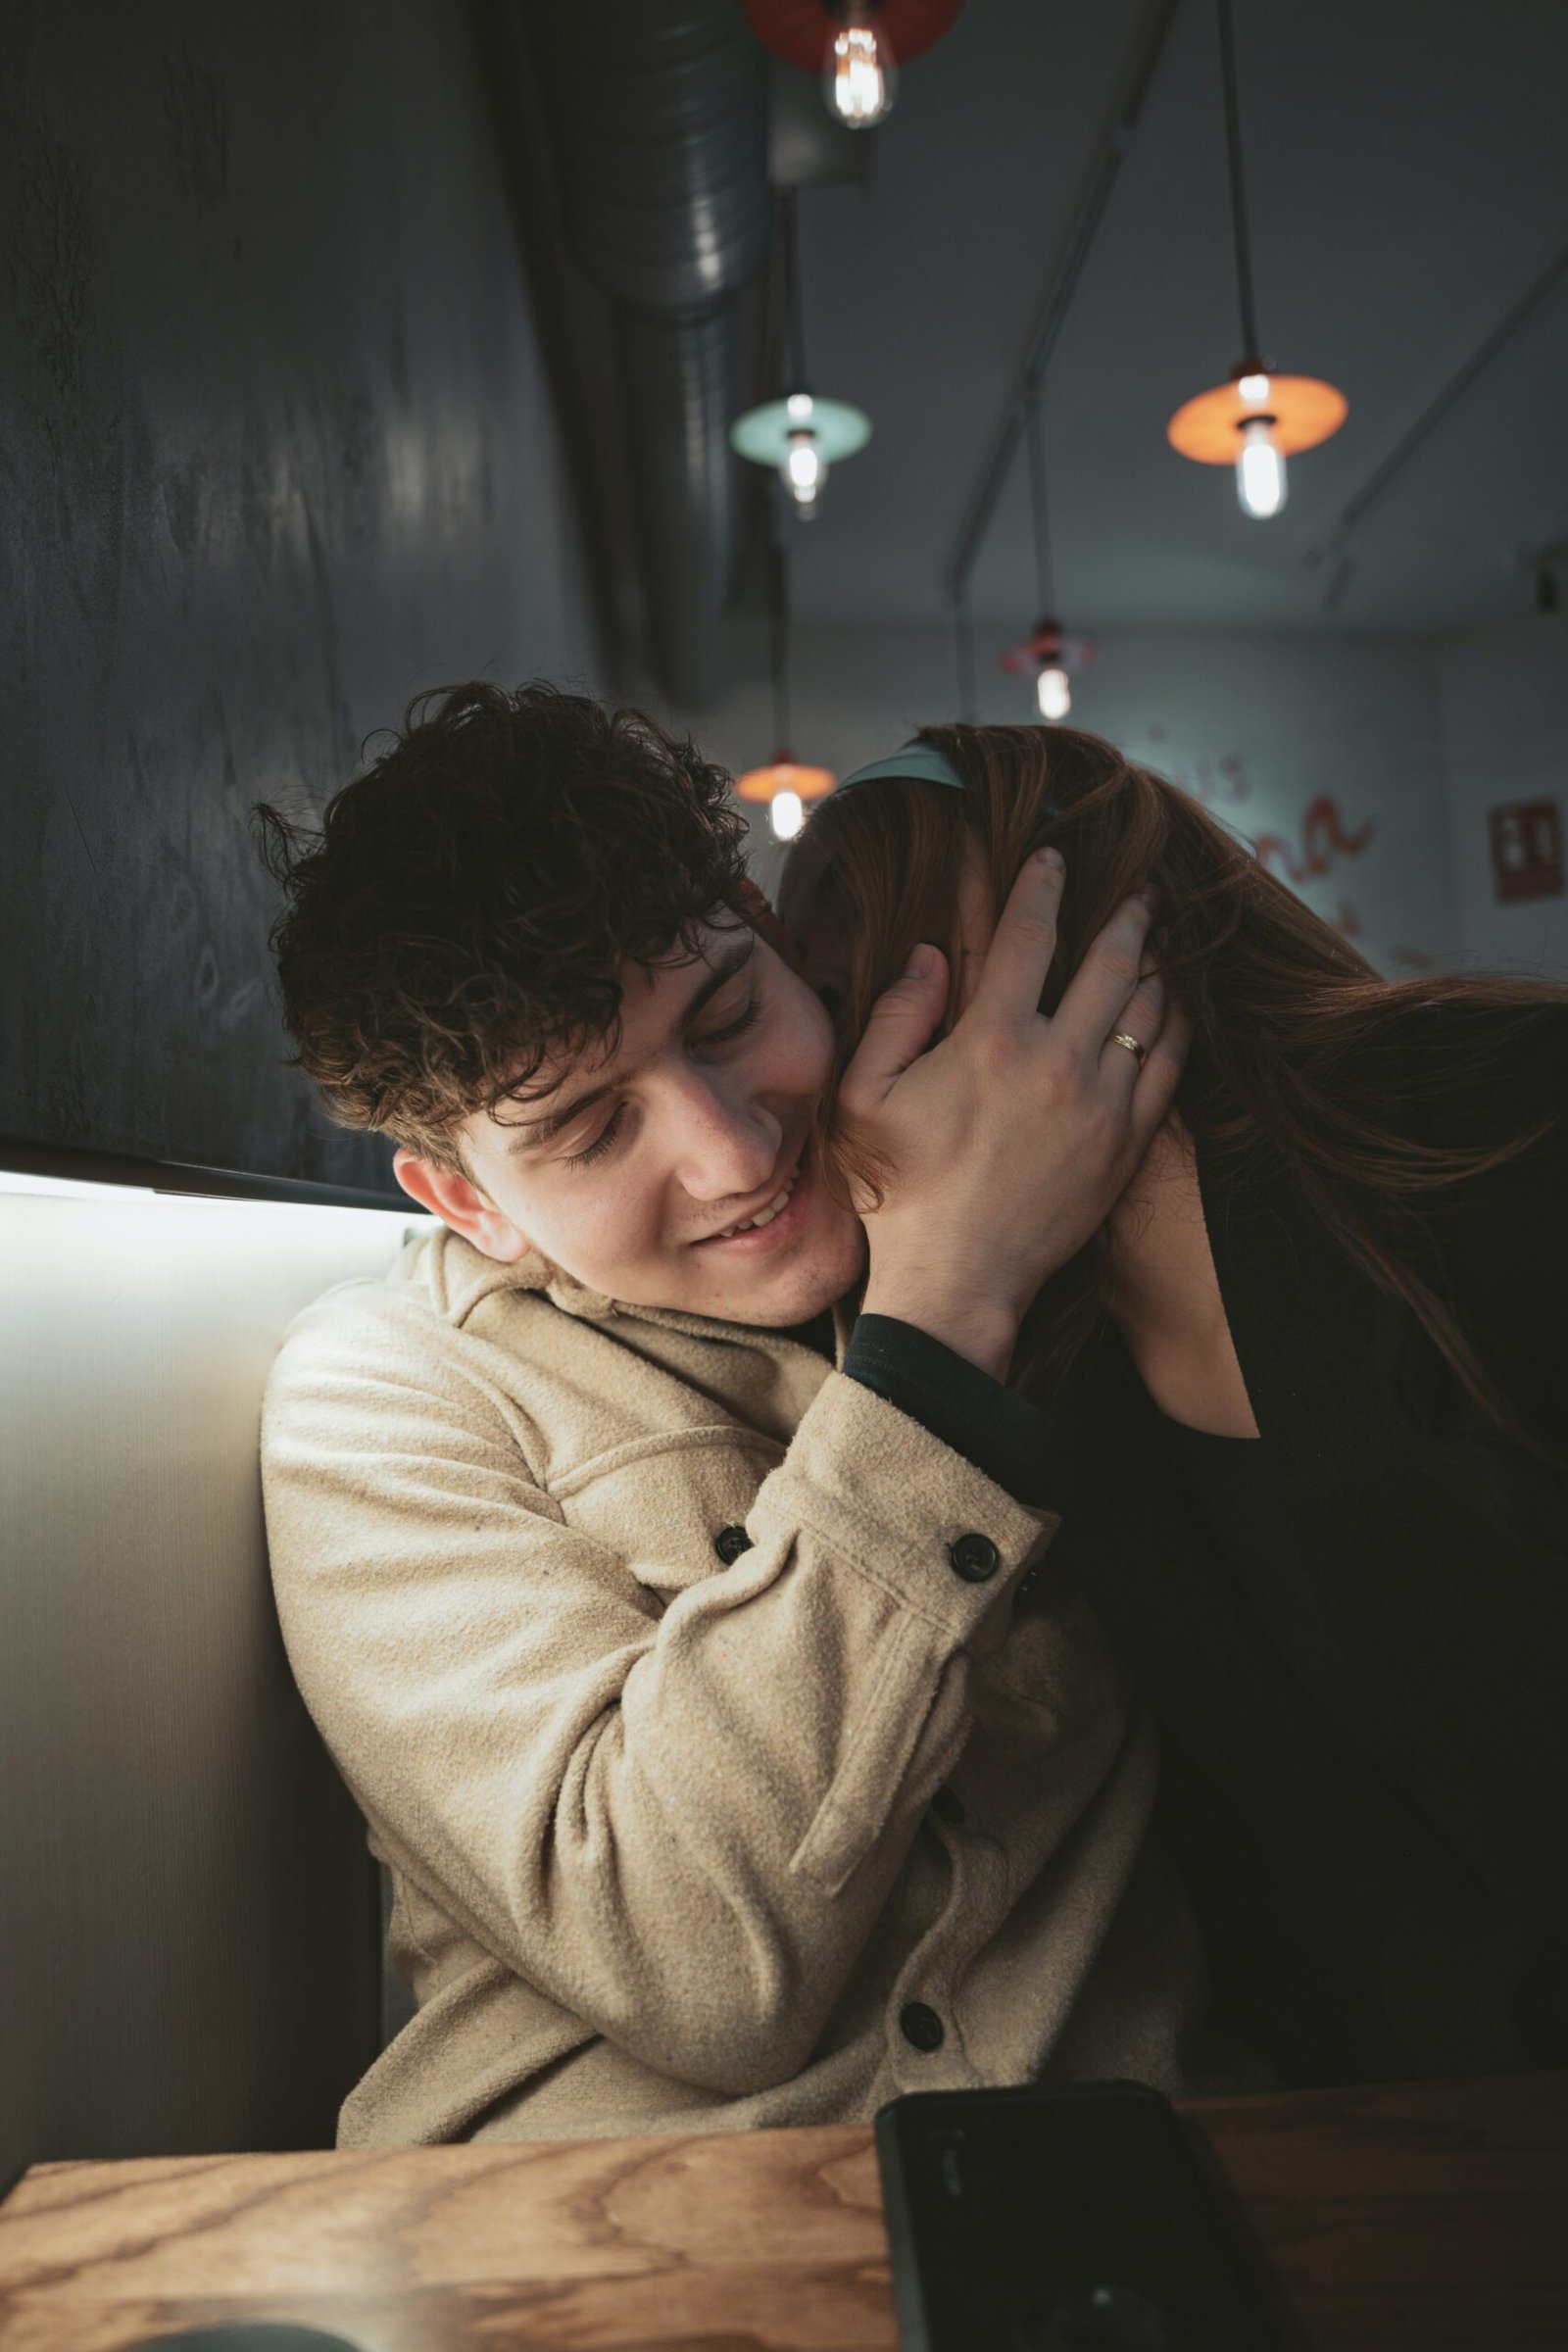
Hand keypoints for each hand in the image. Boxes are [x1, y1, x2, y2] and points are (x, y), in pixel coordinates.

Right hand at [838, 851, 1188, 1377]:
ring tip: (1160, 936)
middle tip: (1137, 886)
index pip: (1029, 934)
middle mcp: (1057, 1060)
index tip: (1054, 856)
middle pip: (1109, 959)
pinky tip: (1172, 1005)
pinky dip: (1175, 1024)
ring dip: (1156, 961)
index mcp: (989, 1039)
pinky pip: (1169, 1064)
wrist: (958, 1280)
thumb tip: (928, 953)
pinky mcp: (1127, 1143)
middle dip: (1126, 912)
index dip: (1043, 884)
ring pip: (1147, 1007)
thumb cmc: (899, 1191)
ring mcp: (1102, 1103)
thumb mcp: (864, 1098)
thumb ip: (895, 1016)